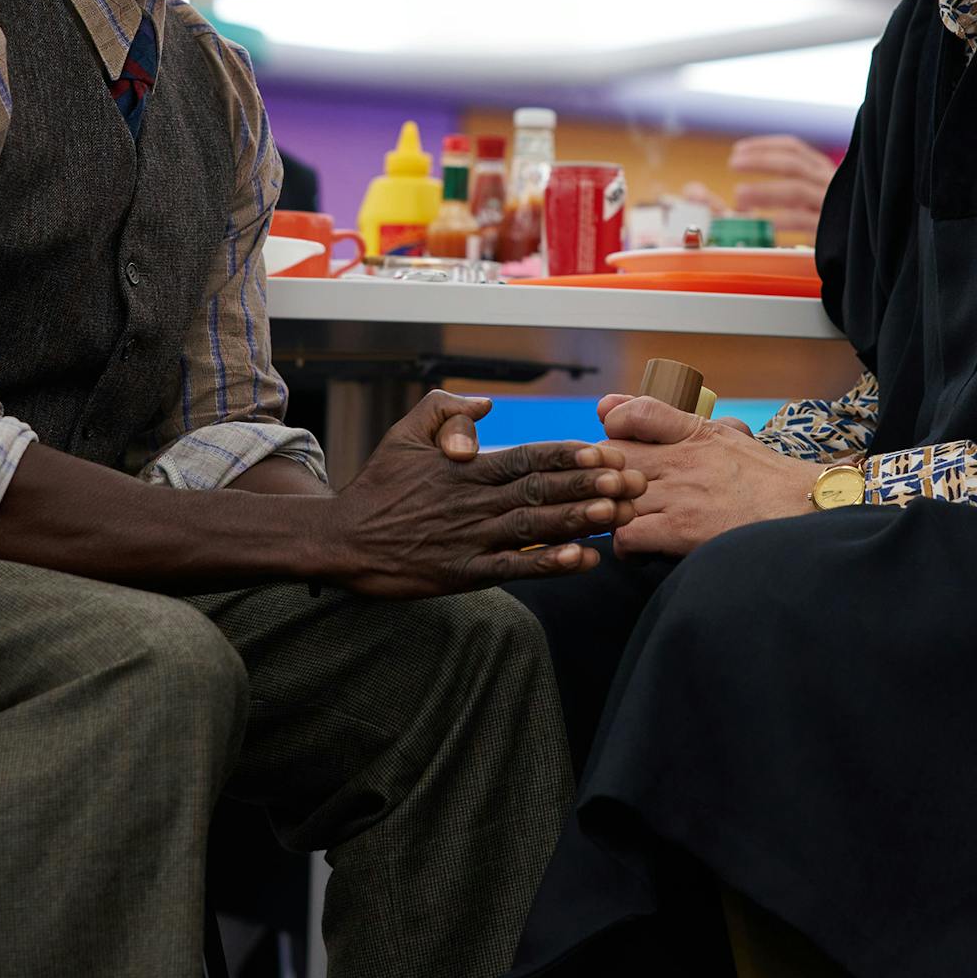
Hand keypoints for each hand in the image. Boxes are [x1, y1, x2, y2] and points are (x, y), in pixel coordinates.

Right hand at [320, 392, 646, 598]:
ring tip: (617, 515)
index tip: (605, 451)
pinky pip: (514, 567)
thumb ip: (446, 410)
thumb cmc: (378, 484)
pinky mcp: (464, 572)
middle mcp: (474, 501)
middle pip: (541, 490)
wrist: (344, 540)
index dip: (568, 455)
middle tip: (632, 481)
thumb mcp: (405, 433)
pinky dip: (548, 564)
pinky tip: (581, 560)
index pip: (527, 456)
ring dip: (578, 520)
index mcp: (466, 468)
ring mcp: (471, 538)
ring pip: (534, 527)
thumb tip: (486, 405)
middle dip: (590, 485)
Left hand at [595, 393, 818, 558]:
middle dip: (602, 478)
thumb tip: (624, 407)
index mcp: (697, 432)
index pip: (636, 413)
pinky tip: (641, 550)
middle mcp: (683, 458)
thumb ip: (679, 422)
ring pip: (612, 496)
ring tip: (624, 525)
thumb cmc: (767, 481)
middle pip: (612, 457)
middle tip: (611, 496)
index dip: (614, 429)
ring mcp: (680, 493)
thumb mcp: (728, 436)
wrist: (806, 512)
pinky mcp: (681, 529)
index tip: (617, 449)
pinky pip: (626, 534)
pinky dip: (624, 546)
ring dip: (610, 514)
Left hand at [726, 135, 837, 245]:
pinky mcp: (832, 229)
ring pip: (796, 190)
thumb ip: (783, 196)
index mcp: (822, 171)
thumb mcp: (810, 203)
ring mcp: (832, 204)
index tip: (737, 150)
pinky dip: (780, 220)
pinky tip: (760, 222)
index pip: (793, 148)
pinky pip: (803, 220)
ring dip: (764, 190)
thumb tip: (740, 201)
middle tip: (732, 163)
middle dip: (760, 161)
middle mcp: (829, 182)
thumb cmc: (830, 226)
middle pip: (792, 163)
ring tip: (739, 195)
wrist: (861, 250)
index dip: (763, 146)